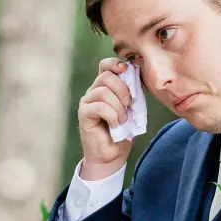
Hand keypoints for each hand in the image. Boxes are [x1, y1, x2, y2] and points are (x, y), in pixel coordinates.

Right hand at [78, 58, 134, 180]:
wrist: (112, 155)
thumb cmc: (122, 133)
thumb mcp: (131, 109)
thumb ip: (131, 93)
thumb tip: (137, 77)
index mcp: (104, 87)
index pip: (105, 65)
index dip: (116, 64)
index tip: (127, 71)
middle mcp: (93, 92)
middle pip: (106, 76)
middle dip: (122, 89)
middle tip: (129, 105)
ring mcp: (87, 102)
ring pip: (103, 92)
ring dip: (118, 106)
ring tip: (123, 119)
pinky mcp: (84, 114)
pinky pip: (99, 107)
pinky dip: (111, 115)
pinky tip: (115, 124)